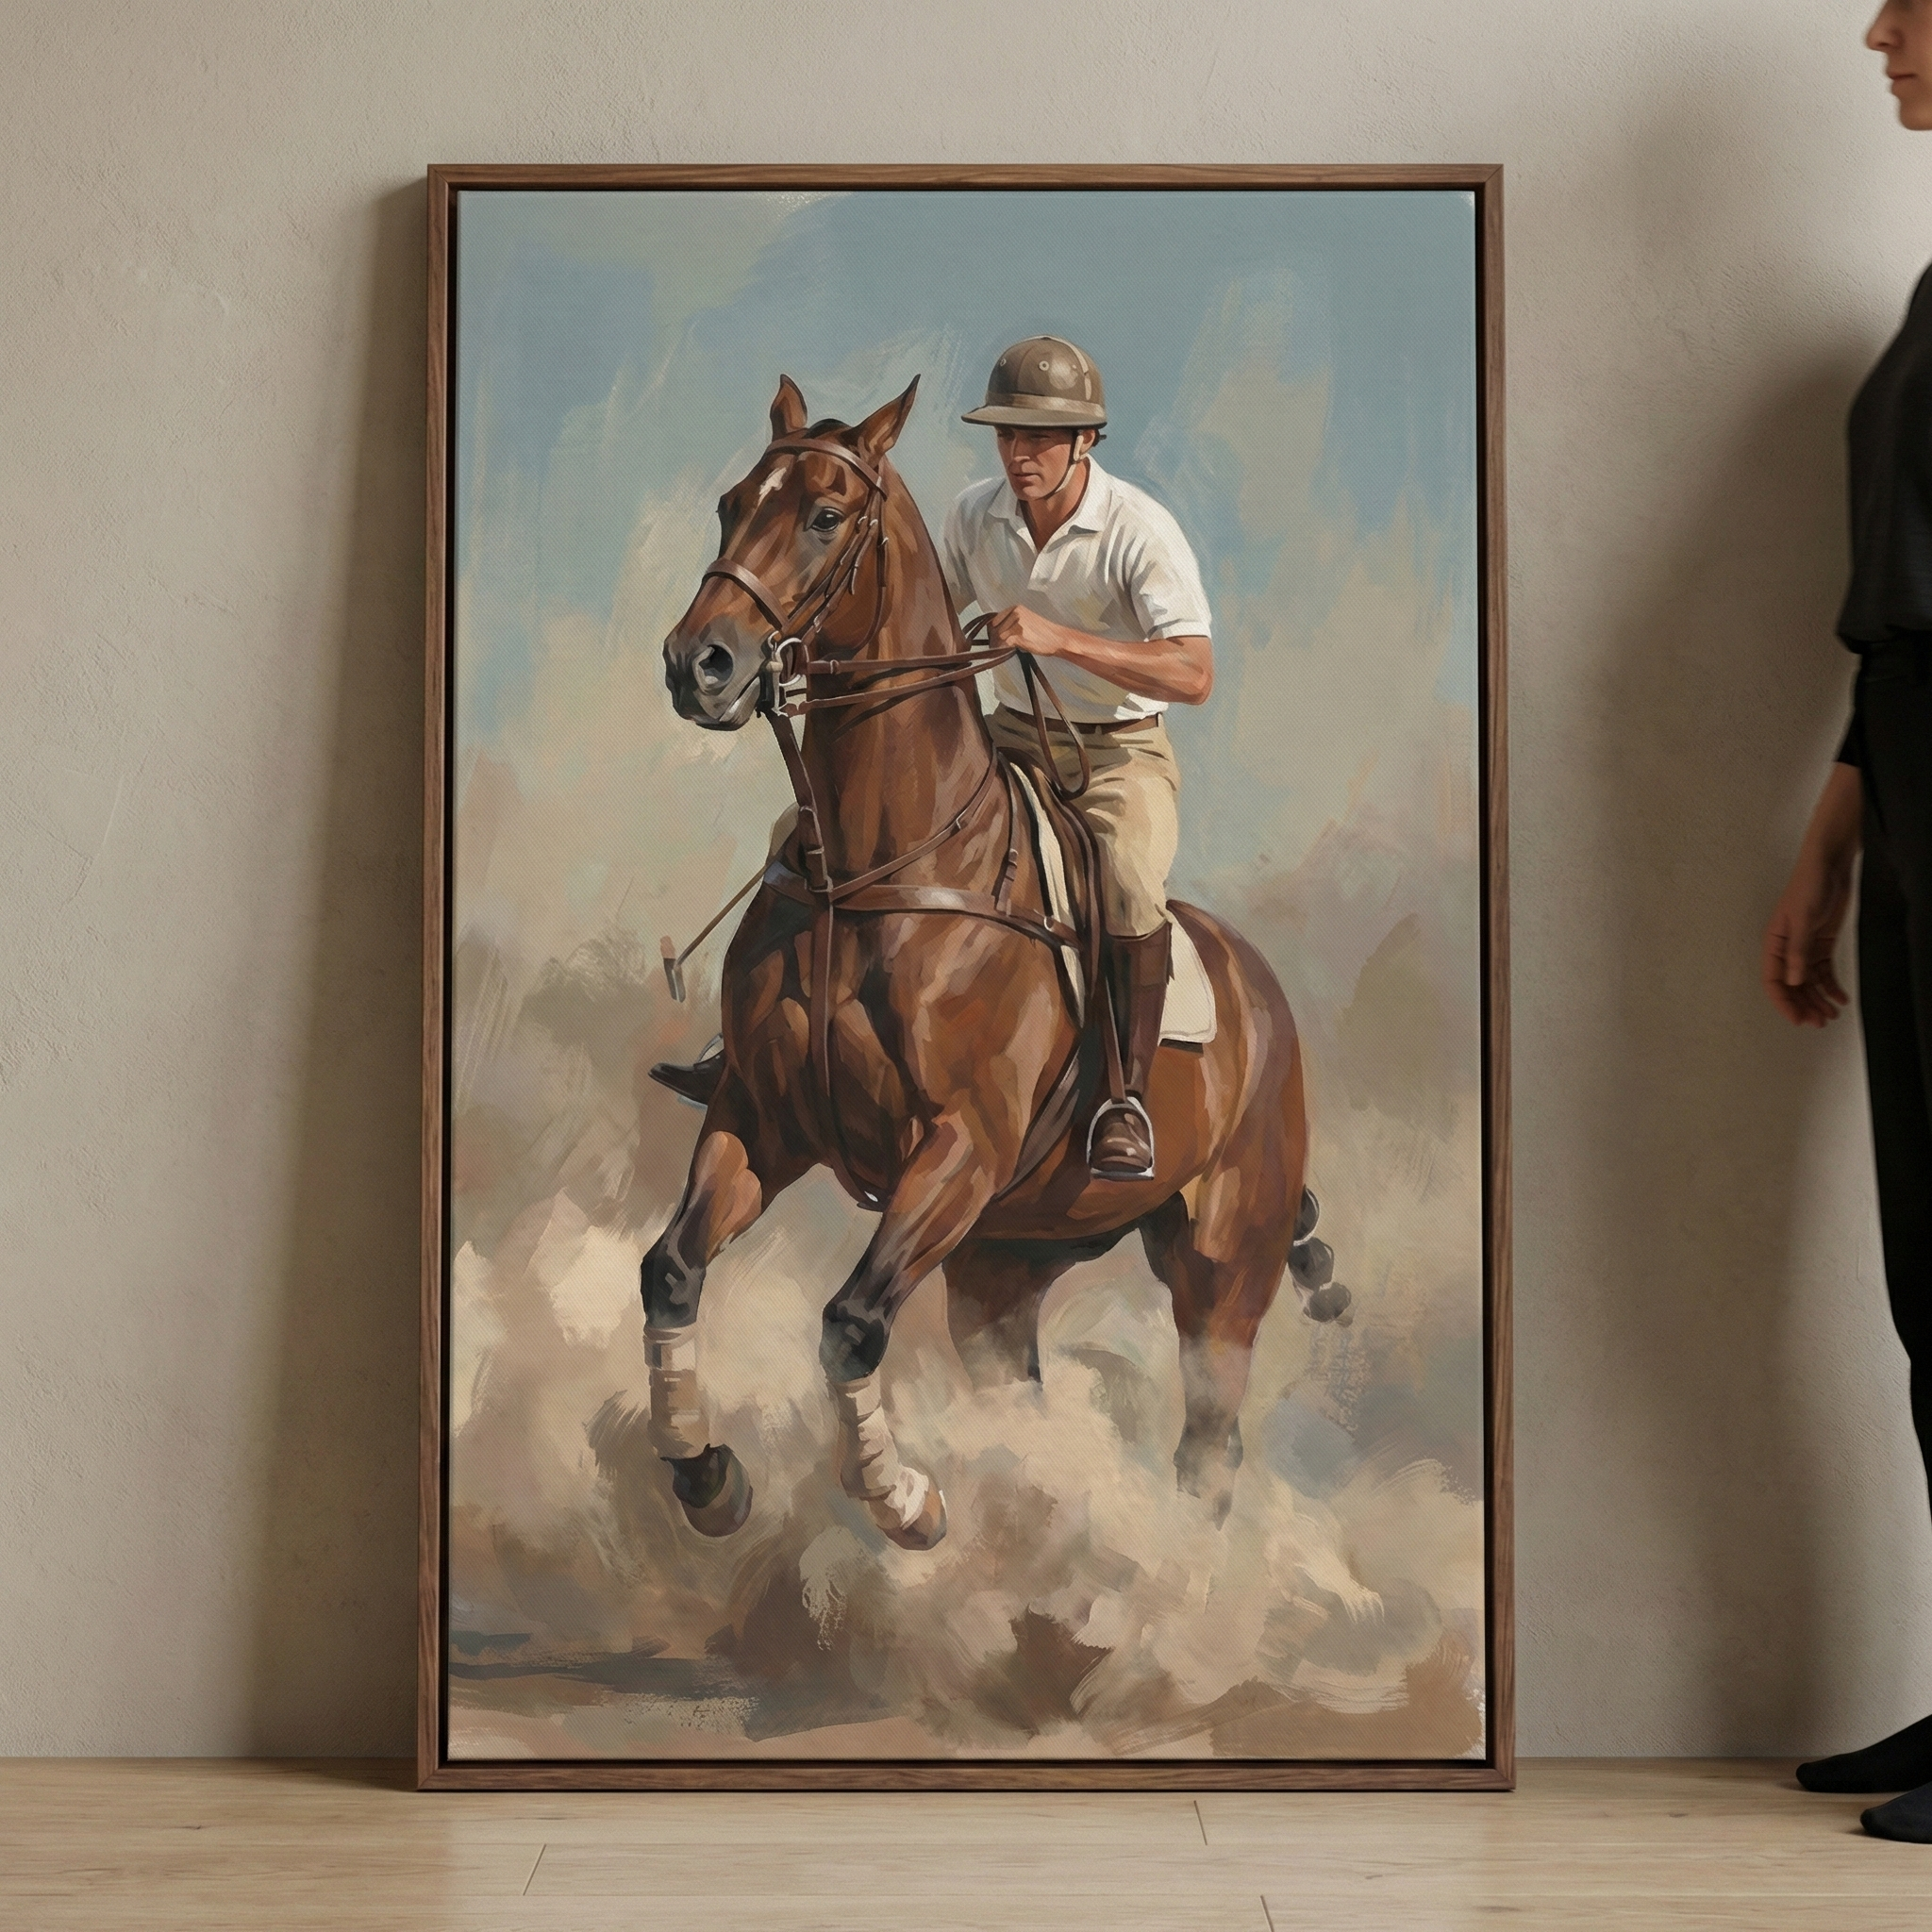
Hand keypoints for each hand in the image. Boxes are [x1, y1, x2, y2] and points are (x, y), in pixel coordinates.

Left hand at [984, 605, 1063, 656]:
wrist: (1058, 638)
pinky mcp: (1018, 635)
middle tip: (1002, 647)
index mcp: (1015, 608)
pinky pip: (1005, 644)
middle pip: (995, 630)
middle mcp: (1015, 613)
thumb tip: (994, 632)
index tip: (995, 639)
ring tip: (1012, 647)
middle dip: (996, 640)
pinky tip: (1015, 649)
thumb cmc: (1043, 632)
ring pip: (999, 638)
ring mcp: (1016, 624)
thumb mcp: (1025, 620)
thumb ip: (1011, 622)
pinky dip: (1006, 649)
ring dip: (1001, 645)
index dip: (993, 632)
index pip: (993, 621)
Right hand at [1762, 855, 1853, 1027]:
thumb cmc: (1808, 886)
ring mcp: (1805, 947)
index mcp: (1774, 944)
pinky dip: (1831, 986)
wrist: (1829, 866)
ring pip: (1809, 982)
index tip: (1798, 1019)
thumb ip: (1798, 951)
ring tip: (1832, 1014)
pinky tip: (1841, 998)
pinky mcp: (1822, 943)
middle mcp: (1787, 950)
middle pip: (1792, 986)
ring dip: (1818, 999)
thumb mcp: (1802, 919)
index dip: (1784, 1002)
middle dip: (1804, 1005)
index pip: (1774, 981)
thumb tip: (1795, 981)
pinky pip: (1824, 971)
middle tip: (1820, 1022)